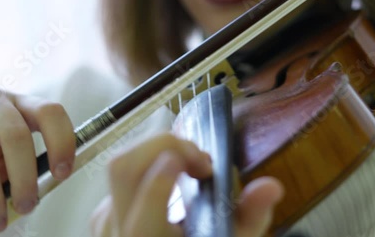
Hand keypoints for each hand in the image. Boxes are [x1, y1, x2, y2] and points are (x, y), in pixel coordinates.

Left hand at [90, 133, 282, 236]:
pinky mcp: (103, 210)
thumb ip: (251, 217)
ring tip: (191, 166)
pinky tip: (172, 177)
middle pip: (123, 168)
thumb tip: (271, 186)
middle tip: (200, 159)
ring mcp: (106, 218)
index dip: (164, 180)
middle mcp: (119, 230)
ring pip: (121, 164)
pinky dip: (150, 164)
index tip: (200, 164)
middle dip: (163, 147)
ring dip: (158, 152)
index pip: (144, 212)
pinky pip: (122, 175)